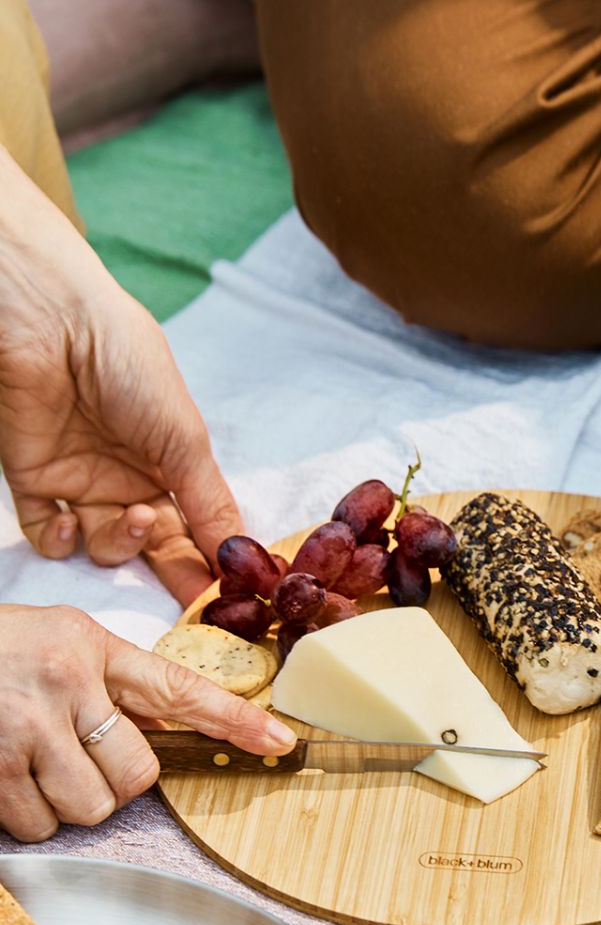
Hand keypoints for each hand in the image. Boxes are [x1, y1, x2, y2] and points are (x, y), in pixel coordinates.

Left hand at [0, 147, 240, 604]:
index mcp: (174, 466)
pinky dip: (59, 541)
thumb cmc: (132, 367)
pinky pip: (47, 536)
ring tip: (129, 516)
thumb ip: (211, 503)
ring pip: (104, 547)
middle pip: (154, 547)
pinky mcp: (34, 483)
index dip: (211, 562)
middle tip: (191, 597)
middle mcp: (131, 480)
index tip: (229, 596)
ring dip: (118, 544)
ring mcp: (82, 484)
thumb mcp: (187, 440)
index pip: (197, 528)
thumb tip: (240, 557)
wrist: (54, 327)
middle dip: (173, 573)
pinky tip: (72, 521)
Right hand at [0, 604, 294, 841]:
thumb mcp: (59, 642)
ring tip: (31, 765)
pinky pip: (34, 825)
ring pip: (86, 808)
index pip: (181, 687)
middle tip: (79, 761)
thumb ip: (109, 682)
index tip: (280, 741)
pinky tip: (5, 778)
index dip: (236, 719)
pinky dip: (25, 817)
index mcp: (91, 648)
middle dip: (115, 784)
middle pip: (136, 775)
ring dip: (64, 805)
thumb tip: (157, 736)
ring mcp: (22, 727)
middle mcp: (65, 683)